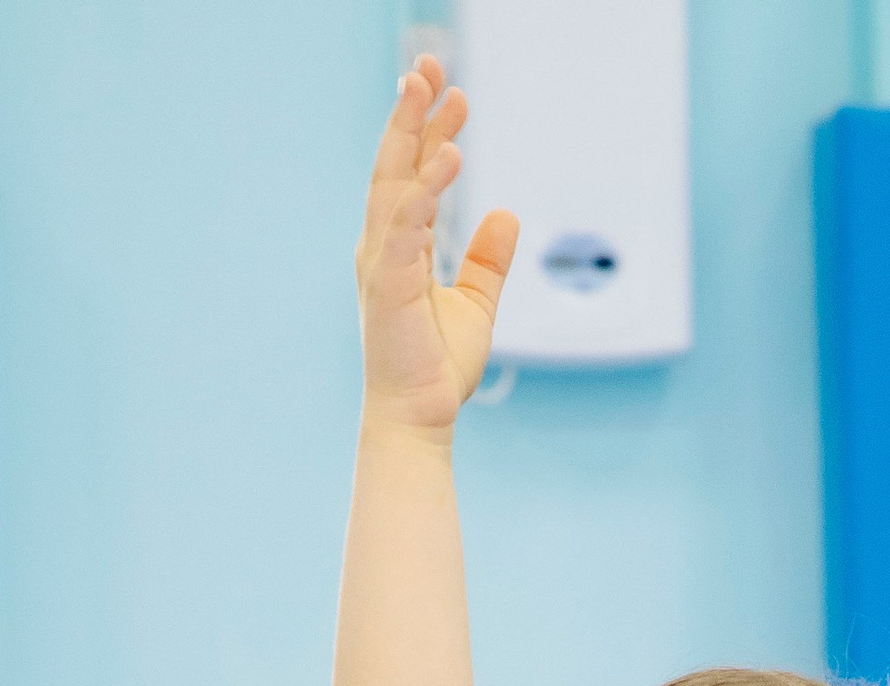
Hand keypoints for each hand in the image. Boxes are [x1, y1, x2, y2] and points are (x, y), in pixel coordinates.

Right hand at [356, 59, 518, 436]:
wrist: (418, 416)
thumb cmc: (436, 367)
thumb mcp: (475, 303)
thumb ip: (487, 259)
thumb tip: (507, 214)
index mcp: (400, 244)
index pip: (414, 174)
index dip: (430, 130)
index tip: (451, 91)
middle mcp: (384, 243)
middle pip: (396, 163)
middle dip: (411, 112)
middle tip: (429, 65)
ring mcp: (382, 261)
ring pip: (397, 182)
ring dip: (415, 134)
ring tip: (434, 91)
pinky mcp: (390, 284)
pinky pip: (407, 226)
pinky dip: (426, 191)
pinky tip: (449, 159)